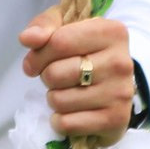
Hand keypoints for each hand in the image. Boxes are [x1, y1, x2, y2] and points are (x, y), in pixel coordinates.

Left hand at [19, 4, 135, 144]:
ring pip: (59, 101)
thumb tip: (28, 38)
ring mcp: (120, 93)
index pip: (59, 42)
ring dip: (54, 99)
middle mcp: (121, 62)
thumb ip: (44, 24)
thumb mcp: (66, 27)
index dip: (38, 55)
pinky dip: (60, 121)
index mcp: (112, 32)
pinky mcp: (115, 120)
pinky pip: (67, 124)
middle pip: (55, 73)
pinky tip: (71, 112)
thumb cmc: (85, 51)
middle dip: (47, 78)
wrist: (114, 85)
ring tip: (67, 93)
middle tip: (58, 78)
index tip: (34, 63)